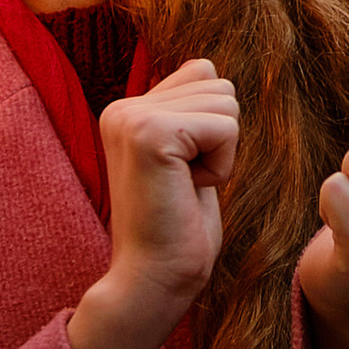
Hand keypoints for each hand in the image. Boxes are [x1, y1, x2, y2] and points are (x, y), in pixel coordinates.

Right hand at [67, 58, 236, 348]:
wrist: (153, 280)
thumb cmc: (179, 227)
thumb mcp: (185, 156)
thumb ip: (189, 110)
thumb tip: (208, 68)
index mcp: (127, 108)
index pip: (204, 73)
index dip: (214, 128)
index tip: (183, 172)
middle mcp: (122, 105)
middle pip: (220, 85)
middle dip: (221, 138)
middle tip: (185, 183)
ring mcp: (131, 116)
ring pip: (227, 103)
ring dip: (222, 153)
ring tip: (185, 188)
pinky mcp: (149, 133)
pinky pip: (226, 127)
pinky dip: (222, 165)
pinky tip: (188, 191)